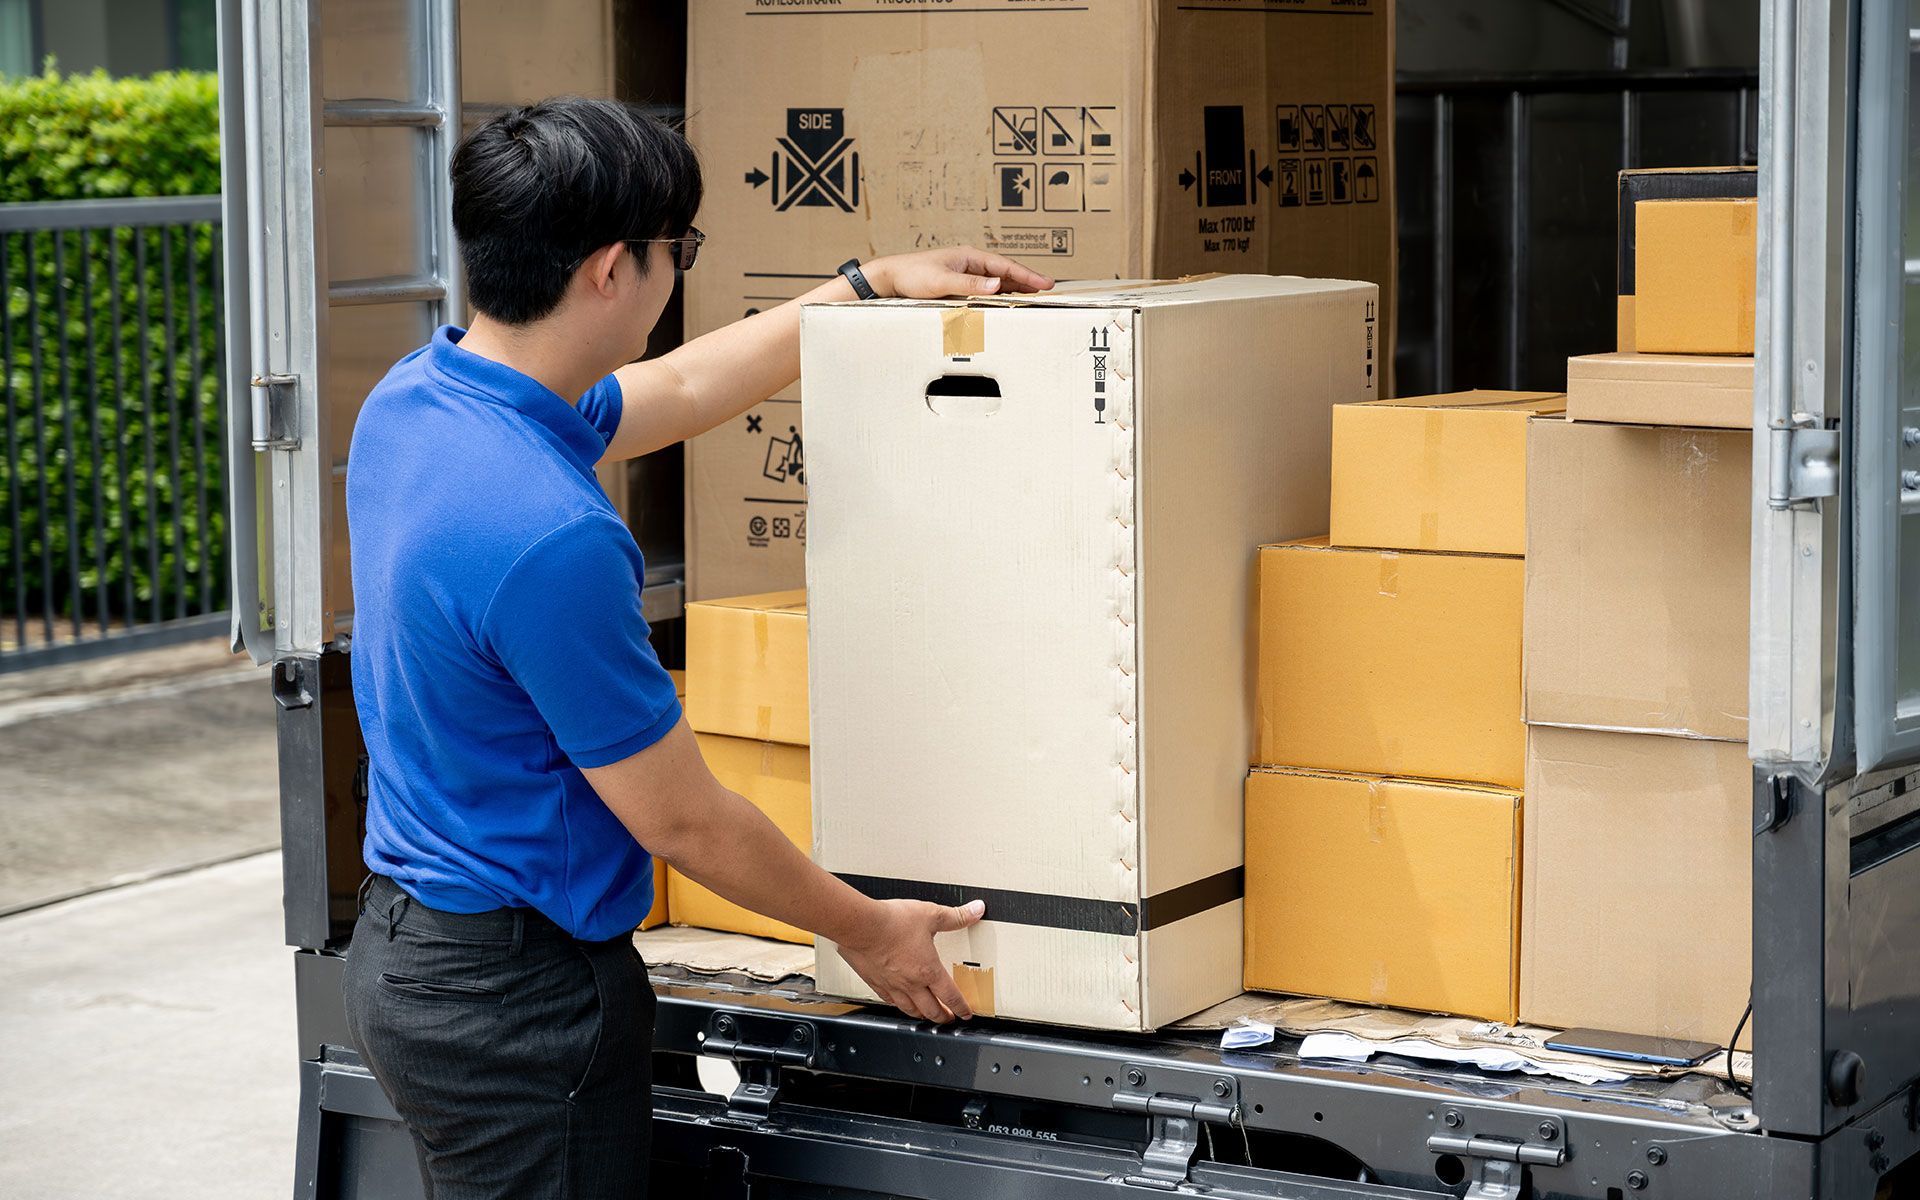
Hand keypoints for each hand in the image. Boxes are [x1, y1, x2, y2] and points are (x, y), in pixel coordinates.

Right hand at [836, 897, 986, 1023]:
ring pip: (909, 1009)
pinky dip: (897, 1005)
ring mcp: (892, 985)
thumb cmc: (892, 922)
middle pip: (931, 1010)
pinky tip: (896, 1002)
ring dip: (921, 1015)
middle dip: (942, 1017)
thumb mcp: (930, 915)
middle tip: (948, 1019)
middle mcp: (911, 983)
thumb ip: (955, 916)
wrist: (861, 926)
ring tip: (925, 1016)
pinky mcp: (874, 982)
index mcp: (928, 970)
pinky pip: (888, 1000)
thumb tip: (975, 911)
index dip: (961, 1007)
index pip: (950, 996)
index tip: (965, 1013)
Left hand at [864, 246, 1053, 300]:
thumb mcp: (941, 280)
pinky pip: (984, 289)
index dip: (1026, 275)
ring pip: (996, 281)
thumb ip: (969, 284)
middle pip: (1004, 272)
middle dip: (1026, 280)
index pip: (1004, 266)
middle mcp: (969, 263)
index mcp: (969, 256)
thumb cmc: (912, 275)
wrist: (890, 278)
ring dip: (1014, 288)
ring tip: (1033, 295)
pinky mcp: (958, 285)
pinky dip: (998, 294)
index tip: (1045, 282)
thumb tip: (996, 285)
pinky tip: (1005, 300)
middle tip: (1047, 289)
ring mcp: (965, 274)